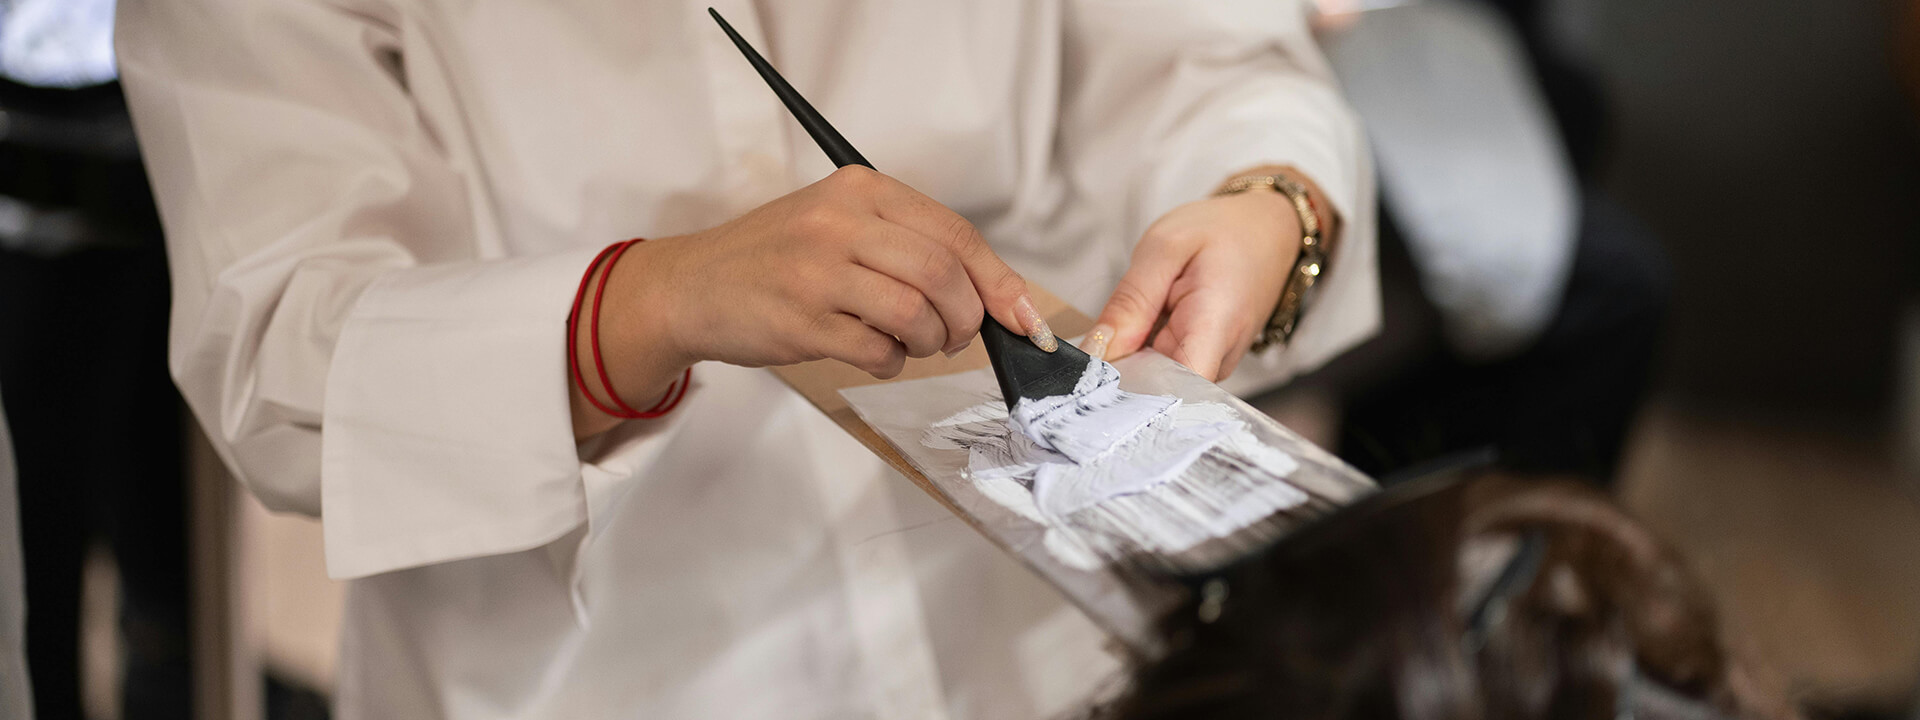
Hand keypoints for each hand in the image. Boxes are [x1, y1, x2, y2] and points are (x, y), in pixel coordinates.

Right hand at [574, 166, 1050, 435]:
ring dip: (931, 342)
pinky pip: (878, 350)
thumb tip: (993, 294)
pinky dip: (891, 361)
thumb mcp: (838, 223)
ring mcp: (817, 271)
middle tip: (956, 336)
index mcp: (859, 189)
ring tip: (914, 343)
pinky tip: (874, 352)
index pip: (954, 233)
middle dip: (967, 317)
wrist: (690, 286)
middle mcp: (840, 222)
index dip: (999, 281)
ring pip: (916, 312)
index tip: (1023, 319)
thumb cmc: (776, 259)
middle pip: (943, 273)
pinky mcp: (800, 320)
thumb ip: (908, 244)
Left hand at [1085, 190, 1302, 380]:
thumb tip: (1099, 350)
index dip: (1130, 395)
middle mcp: (1219, 359)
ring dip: (1130, 359)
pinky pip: (1162, 369)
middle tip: (1097, 341)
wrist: (1267, 230)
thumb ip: (1131, 300)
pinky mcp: (1203, 362)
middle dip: (1119, 372)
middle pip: (1157, 390)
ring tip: (1127, 325)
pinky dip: (1143, 352)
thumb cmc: (1223, 232)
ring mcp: (1212, 365)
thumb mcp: (1165, 247)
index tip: (1096, 380)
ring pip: (1155, 380)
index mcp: (1215, 328)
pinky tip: (1141, 330)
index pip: (1177, 393)